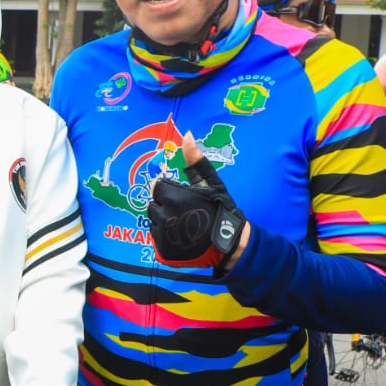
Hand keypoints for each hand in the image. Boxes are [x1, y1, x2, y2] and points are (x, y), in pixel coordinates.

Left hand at [148, 134, 248, 269]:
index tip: (186, 199)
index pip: (158, 188)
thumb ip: (196, 162)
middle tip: (189, 212)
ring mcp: (162, 235)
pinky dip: (167, 237)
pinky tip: (183, 237)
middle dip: (168, 206)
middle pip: (155, 205)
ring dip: (166, 221)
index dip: (172, 192)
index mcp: (173, 197)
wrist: (230, 244)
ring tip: (187, 224)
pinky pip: (157, 237)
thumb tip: (186, 135)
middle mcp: (163, 216)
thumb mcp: (211, 184)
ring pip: (155, 221)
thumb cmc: (221, 210)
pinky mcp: (162, 250)